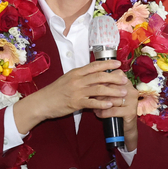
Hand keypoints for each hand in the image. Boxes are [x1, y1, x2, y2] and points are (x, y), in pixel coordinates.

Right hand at [13, 60, 128, 133]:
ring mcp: (77, 91)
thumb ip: (81, 76)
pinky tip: (110, 104)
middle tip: (125, 79)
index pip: (95, 65)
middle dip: (114, 77)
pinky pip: (92, 103)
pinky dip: (102, 103)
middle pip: (99, 76)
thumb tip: (95, 74)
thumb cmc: (56, 91)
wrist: (42, 102)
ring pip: (99, 89)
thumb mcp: (68, 79)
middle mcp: (78, 80)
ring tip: (123, 93)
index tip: (118, 63)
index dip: (108, 64)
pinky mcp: (76, 103)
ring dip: (112, 91)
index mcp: (76, 72)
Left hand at [94, 80, 138, 150]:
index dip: (103, 79)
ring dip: (100, 103)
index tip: (94, 84)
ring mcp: (132, 101)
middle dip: (100, 92)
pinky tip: (98, 113)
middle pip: (112, 87)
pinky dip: (103, 112)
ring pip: (111, 99)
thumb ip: (105, 86)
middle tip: (91, 97)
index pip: (115, 75)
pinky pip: (113, 110)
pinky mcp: (131, 112)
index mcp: (127, 83)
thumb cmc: (116, 107)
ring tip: (93, 106)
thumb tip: (91, 81)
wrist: (126, 126)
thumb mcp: (111, 95)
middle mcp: (131, 90)